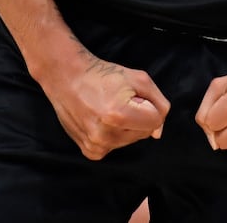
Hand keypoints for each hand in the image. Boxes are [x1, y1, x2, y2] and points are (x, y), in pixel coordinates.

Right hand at [35, 48, 169, 159]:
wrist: (67, 78)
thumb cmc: (103, 74)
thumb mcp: (139, 78)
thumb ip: (159, 104)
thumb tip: (157, 132)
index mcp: (119, 115)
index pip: (155, 121)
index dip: (148, 105)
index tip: (134, 95)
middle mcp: (106, 135)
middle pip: (144, 132)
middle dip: (138, 116)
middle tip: (119, 100)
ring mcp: (96, 146)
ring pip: (130, 140)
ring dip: (126, 126)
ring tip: (109, 109)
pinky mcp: (90, 151)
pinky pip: (115, 145)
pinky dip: (113, 133)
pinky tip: (101, 119)